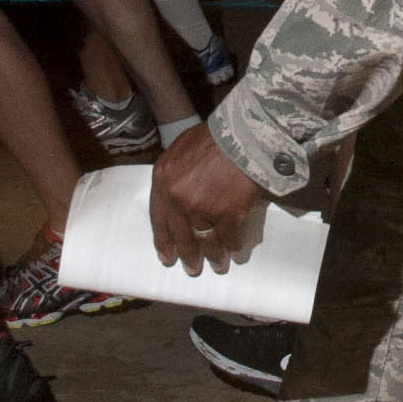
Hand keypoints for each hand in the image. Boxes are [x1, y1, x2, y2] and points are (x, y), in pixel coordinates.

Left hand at [148, 124, 267, 276]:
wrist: (244, 133)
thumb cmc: (215, 137)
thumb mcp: (181, 149)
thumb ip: (175, 173)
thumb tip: (176, 194)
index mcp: (163, 179)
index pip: (158, 218)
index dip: (163, 240)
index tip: (167, 256)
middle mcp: (178, 197)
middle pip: (181, 234)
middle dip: (187, 255)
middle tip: (191, 268)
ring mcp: (201, 207)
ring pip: (205, 239)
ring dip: (212, 256)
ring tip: (217, 266)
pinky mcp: (227, 214)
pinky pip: (228, 236)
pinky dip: (233, 245)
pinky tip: (235, 252)